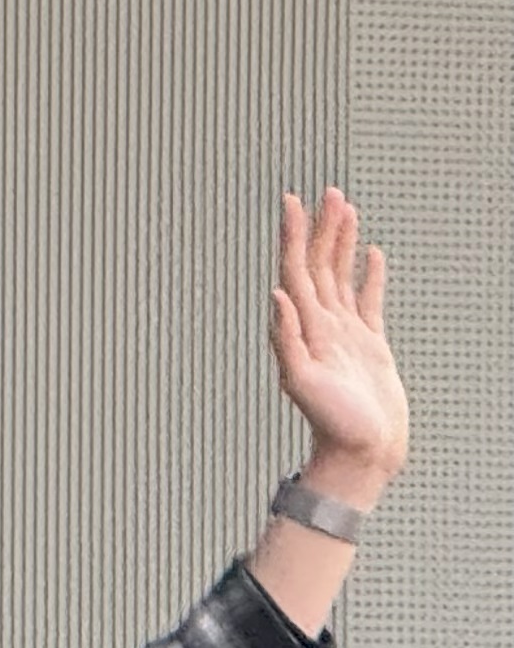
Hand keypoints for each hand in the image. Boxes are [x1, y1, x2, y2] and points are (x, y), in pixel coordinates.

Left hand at [270, 188, 404, 501]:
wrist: (360, 455)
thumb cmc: (332, 425)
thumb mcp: (303, 382)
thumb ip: (287, 339)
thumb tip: (276, 295)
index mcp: (304, 329)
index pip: (295, 271)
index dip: (293, 237)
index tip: (292, 202)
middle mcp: (320, 326)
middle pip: (317, 266)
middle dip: (320, 228)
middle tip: (324, 192)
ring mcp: (345, 334)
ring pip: (341, 276)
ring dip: (341, 243)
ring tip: (344, 208)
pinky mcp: (369, 346)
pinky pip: (368, 301)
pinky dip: (368, 276)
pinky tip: (371, 254)